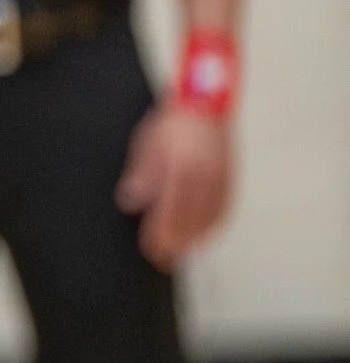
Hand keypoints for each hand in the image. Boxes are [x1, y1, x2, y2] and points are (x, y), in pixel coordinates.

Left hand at [117, 102, 233, 268]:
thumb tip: (131, 203)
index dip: (161, 237)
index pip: (170, 214)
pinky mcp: (230, 177)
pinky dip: (214, 225)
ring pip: (211, 219)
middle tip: (164, 261)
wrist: (206, 101)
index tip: (153, 252)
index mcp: (181, 170)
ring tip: (183, 252)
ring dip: (196, 239)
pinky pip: (225, 208)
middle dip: (177, 245)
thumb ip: (140, 176)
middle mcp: (205, 178)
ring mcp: (221, 179)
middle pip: (191, 222)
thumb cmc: (174, 121)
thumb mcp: (146, 145)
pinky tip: (205, 233)